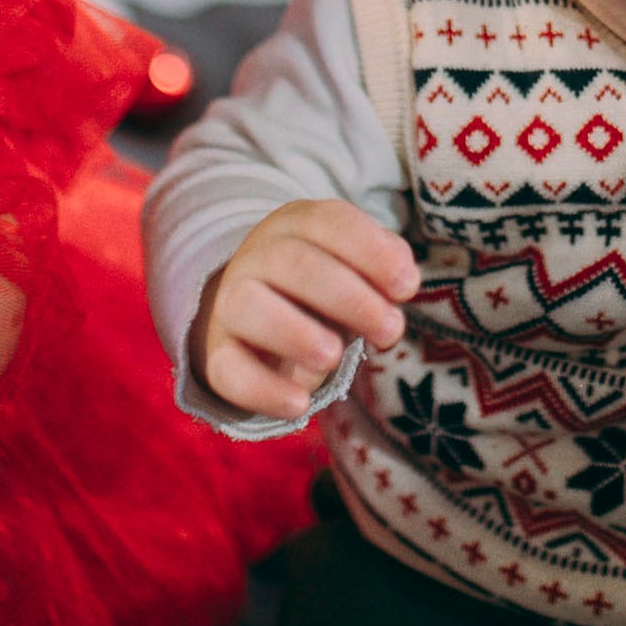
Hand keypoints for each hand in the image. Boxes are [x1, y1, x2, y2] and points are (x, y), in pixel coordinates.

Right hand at [189, 200, 418, 422]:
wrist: (255, 320)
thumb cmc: (322, 291)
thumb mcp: (354, 270)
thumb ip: (382, 269)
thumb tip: (403, 280)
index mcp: (298, 225)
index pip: (329, 221)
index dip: (371, 250)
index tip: (407, 287)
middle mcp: (259, 256)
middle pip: (294, 262)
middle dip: (349, 296)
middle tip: (390, 329)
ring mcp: (231, 303)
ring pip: (248, 306)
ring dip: (294, 331)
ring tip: (334, 356)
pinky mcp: (218, 354)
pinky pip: (229, 369)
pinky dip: (263, 389)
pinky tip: (300, 403)